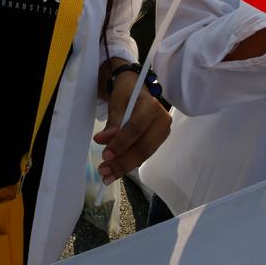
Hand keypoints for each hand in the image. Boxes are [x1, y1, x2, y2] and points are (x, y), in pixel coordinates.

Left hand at [94, 69, 170, 184]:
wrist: (137, 88)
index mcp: (152, 106)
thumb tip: (102, 141)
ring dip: (124, 166)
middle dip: (122, 161)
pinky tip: (116, 170)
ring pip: (144, 154)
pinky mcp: (159, 141)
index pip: (136, 128)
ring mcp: (163, 132)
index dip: (121, 143)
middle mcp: (162, 120)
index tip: (104, 155)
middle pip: (143, 146)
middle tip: (103, 171)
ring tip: (107, 175)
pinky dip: (129, 163)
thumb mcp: (116, 103)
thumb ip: (112, 123)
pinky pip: (144, 155)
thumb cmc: (126, 93)